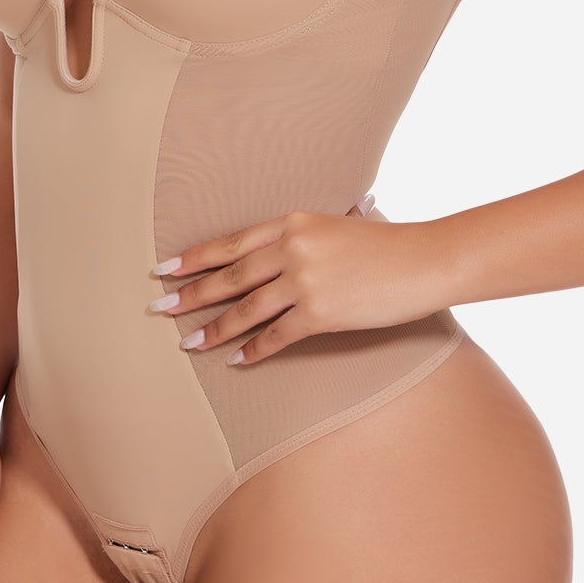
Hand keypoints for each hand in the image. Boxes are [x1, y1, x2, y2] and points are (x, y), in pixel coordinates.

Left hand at [146, 197, 449, 366]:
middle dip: (190, 293)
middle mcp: (292, 247)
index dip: (195, 257)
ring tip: (188, 343)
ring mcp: (304, 280)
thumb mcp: (340, 224)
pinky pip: (276, 336)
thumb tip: (287, 241)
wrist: (425, 260)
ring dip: (214, 328)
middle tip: (158, 307)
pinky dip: (254, 350)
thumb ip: (309, 233)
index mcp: (293, 221)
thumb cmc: (388, 243)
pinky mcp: (320, 313)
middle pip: (229, 275)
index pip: (232, 242)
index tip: (165, 268)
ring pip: (246, 309)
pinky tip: (236, 361)